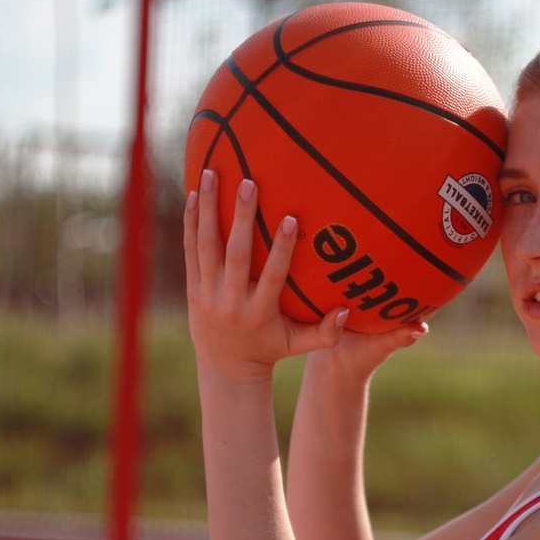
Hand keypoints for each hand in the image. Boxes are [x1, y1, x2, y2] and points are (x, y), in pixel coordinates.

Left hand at [183, 170, 426, 384]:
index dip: (280, 248)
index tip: (289, 217)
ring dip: (208, 209)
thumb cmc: (270, 348)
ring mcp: (207, 292)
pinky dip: (190, 222)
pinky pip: (190, 250)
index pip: (272, 276)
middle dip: (241, 217)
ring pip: (207, 245)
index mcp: (259, 313)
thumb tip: (349, 311)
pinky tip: (193, 194)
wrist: (225, 366)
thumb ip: (326, 332)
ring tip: (211, 174)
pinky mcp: (192, 286)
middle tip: (248, 182)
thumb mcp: (299, 344)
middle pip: (235, 254)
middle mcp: (230, 301)